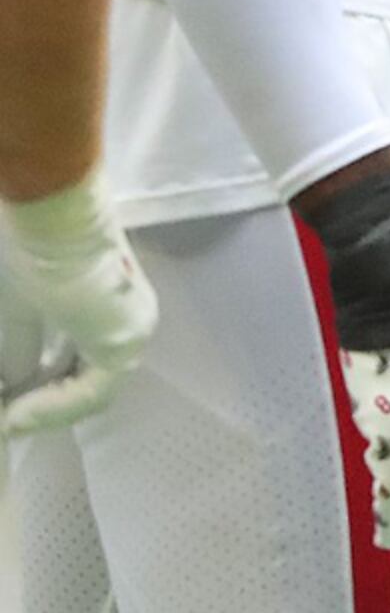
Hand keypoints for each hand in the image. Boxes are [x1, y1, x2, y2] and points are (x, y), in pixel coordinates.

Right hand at [0, 176, 157, 437]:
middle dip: (41, 403)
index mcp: (104, 304)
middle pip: (84, 378)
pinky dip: (52, 409)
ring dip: (43, 411)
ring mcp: (130, 329)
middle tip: (5, 421)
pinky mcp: (125, 341)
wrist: (47, 214)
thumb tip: (13, 385)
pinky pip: (91, 392)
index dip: (41, 389)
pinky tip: (16, 417)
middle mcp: (124, 317)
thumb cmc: (24, 248)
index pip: (78, 360)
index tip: (7, 410)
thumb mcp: (15, 311)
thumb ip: (19, 349)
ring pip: (89, 390)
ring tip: (7, 423)